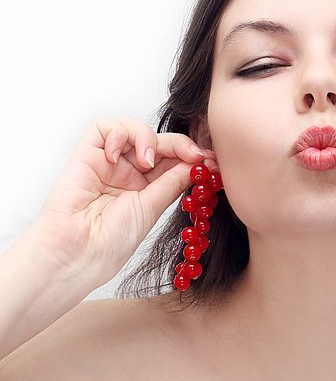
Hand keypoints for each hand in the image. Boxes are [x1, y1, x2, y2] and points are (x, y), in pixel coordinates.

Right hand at [26, 117, 217, 286]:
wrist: (78, 253)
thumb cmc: (112, 241)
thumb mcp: (152, 208)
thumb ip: (173, 181)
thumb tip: (199, 164)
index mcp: (148, 187)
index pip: (173, 160)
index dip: (192, 155)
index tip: (212, 160)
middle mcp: (129, 172)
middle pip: (158, 142)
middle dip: (179, 144)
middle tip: (194, 154)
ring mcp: (109, 161)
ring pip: (135, 129)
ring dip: (148, 138)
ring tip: (147, 162)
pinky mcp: (87, 154)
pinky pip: (104, 127)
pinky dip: (118, 134)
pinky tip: (116, 156)